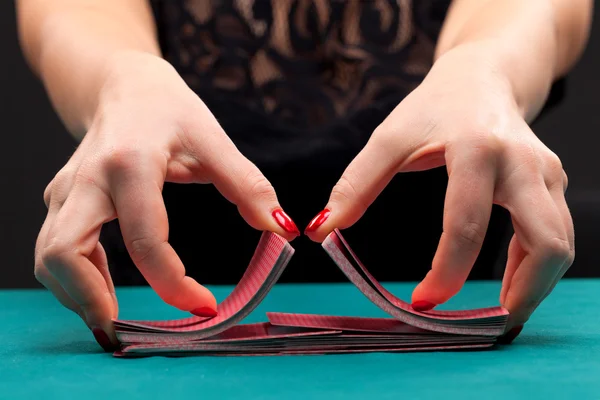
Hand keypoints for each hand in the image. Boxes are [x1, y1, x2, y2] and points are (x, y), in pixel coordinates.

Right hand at [34, 51, 298, 349]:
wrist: (126, 88)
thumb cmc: (171, 112)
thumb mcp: (214, 142)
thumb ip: (248, 187)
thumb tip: (282, 231)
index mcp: (129, 164)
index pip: (144, 240)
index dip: (174, 284)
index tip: (204, 307)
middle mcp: (86, 180)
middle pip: (62, 253)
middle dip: (91, 300)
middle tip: (127, 331)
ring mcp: (64, 190)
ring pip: (49, 257)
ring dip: (77, 294)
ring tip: (117, 316)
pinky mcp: (59, 200)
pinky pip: (54, 249)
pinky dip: (73, 278)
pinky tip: (104, 289)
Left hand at [305, 44, 573, 330]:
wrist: (480, 79)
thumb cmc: (432, 108)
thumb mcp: (389, 138)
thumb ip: (356, 185)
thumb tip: (322, 231)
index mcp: (478, 149)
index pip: (466, 225)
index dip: (445, 273)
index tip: (423, 303)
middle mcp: (525, 163)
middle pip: (546, 242)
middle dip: (519, 294)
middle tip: (481, 326)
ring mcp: (548, 173)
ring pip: (561, 245)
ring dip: (533, 286)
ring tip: (495, 312)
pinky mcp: (554, 182)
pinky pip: (556, 235)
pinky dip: (536, 267)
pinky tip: (508, 284)